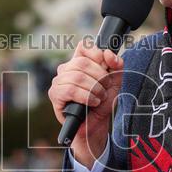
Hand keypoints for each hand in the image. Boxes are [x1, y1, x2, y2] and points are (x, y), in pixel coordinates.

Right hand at [48, 39, 123, 165]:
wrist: (96, 124)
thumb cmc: (102, 102)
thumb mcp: (115, 81)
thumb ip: (116, 65)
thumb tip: (108, 53)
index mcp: (79, 62)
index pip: (84, 46)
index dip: (96, 53)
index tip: (106, 66)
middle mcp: (66, 69)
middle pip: (82, 62)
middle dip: (99, 77)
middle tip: (104, 90)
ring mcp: (59, 81)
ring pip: (77, 76)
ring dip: (94, 89)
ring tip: (98, 98)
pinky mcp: (55, 94)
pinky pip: (70, 90)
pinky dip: (85, 96)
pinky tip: (91, 102)